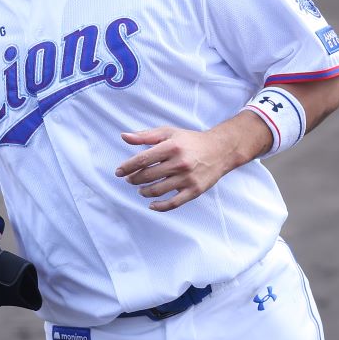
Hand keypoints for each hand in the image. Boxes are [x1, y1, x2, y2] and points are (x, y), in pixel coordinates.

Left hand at [114, 124, 250, 211]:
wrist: (220, 150)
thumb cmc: (190, 140)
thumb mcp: (168, 132)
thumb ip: (145, 135)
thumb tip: (124, 137)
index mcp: (171, 147)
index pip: (142, 159)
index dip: (127, 167)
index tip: (118, 172)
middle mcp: (179, 163)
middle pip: (147, 176)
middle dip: (133, 179)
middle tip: (129, 179)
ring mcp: (187, 178)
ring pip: (157, 190)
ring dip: (143, 191)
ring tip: (140, 189)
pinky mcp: (194, 190)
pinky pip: (173, 203)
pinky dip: (159, 206)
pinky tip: (151, 204)